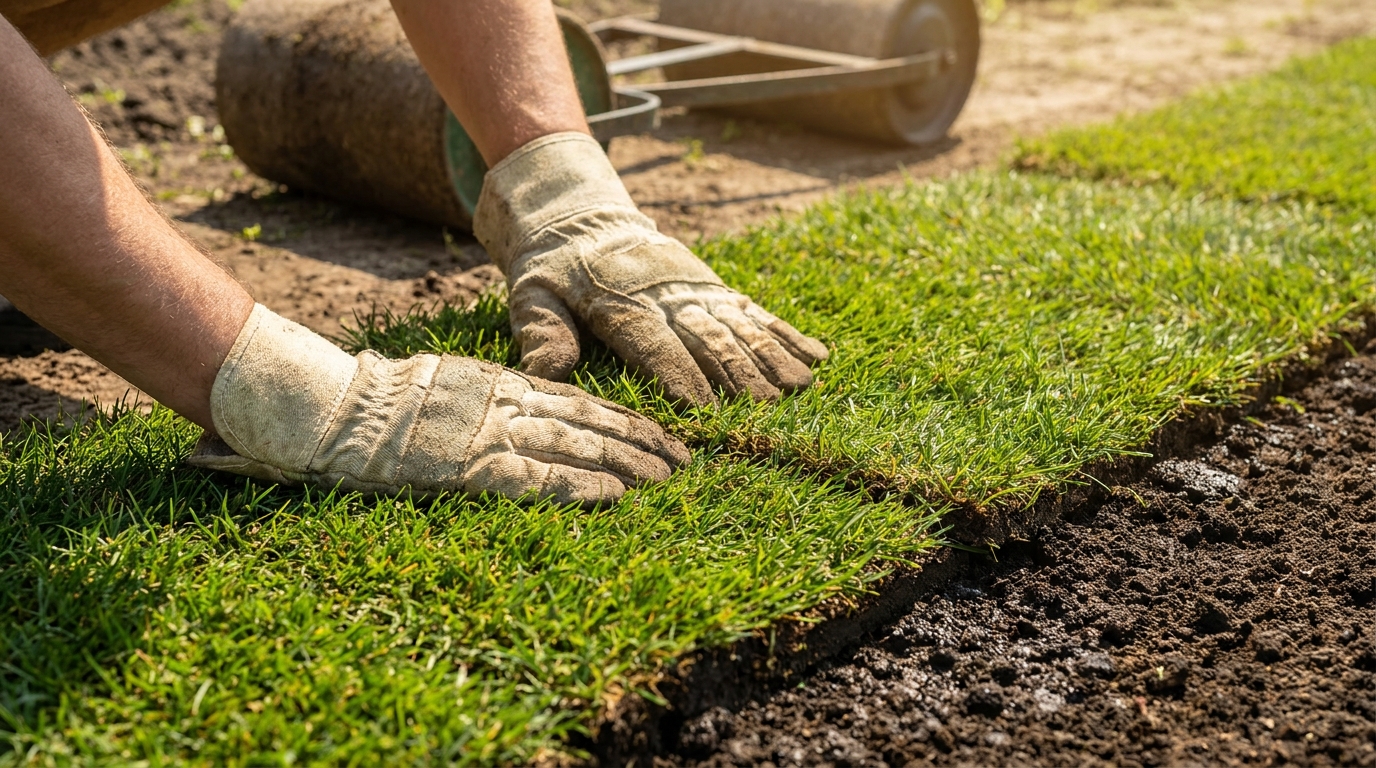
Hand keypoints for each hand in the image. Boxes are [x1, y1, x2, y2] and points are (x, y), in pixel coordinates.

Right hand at [189, 304, 689, 503]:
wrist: (333, 406)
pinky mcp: (467, 466)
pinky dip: (576, 486)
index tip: (662, 434)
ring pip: (573, 446)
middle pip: (589, 420)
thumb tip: (528, 406)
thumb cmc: (382, 397)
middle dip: (640, 441)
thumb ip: (492, 396)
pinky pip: (533, 478)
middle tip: (685, 460)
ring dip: (624, 463)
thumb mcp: (451, 382)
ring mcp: (488, 432)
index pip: (580, 400)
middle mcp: (505, 402)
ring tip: (667, 478)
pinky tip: (613, 496)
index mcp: (501, 381)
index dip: (625, 420)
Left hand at [473, 133, 827, 406]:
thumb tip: (547, 373)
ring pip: (739, 325)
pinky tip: (816, 356)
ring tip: (800, 385)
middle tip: (766, 405)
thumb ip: (541, 330)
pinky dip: (785, 334)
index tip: (705, 406)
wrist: (579, 215)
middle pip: (707, 337)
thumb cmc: (552, 269)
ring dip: (771, 356)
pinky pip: (754, 311)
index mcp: (620, 303)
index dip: (680, 374)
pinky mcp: (714, 287)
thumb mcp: (531, 293)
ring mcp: (697, 290)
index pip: (653, 343)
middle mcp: (667, 295)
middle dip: (737, 372)